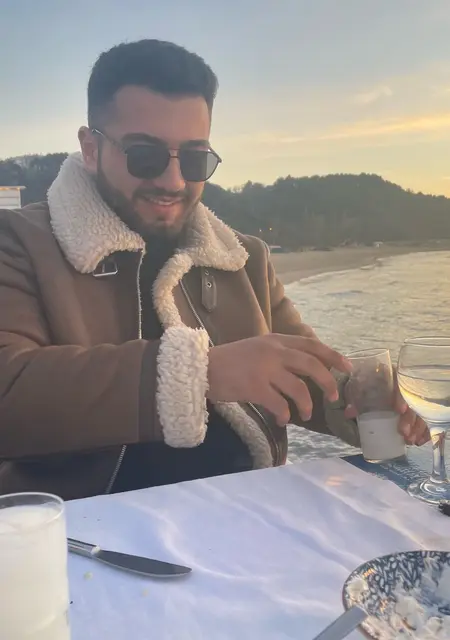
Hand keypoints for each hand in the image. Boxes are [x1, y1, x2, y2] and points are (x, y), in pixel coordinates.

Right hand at [207, 334, 351, 425]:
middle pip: (311, 365)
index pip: (311, 345)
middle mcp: (273, 351)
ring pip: (298, 387)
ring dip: (306, 404)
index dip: (332, 356)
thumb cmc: (231, 360)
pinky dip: (285, 414)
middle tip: (334, 397)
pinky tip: (283, 419)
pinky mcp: (254, 386)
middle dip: (328, 382)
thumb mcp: (258, 348)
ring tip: (305, 414)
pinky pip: (279, 404)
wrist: (203, 368)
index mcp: (276, 340)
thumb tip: (307, 369)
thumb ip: (280, 354)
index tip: (347, 367)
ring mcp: (264, 368)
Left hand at [344, 375, 429, 446]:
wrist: (363, 393)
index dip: (401, 397)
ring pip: (421, 411)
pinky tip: (419, 441)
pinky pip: (424, 420)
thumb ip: (353, 401)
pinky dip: (423, 431)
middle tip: (403, 432)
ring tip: (410, 440)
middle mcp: (404, 386)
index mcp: (390, 377)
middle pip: (413, 400)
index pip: (399, 384)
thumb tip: (350, 413)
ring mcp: (412, 398)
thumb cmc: (361, 389)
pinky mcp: (416, 411)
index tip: (400, 410)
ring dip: (417, 427)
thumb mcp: (355, 393)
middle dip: (410, 417)